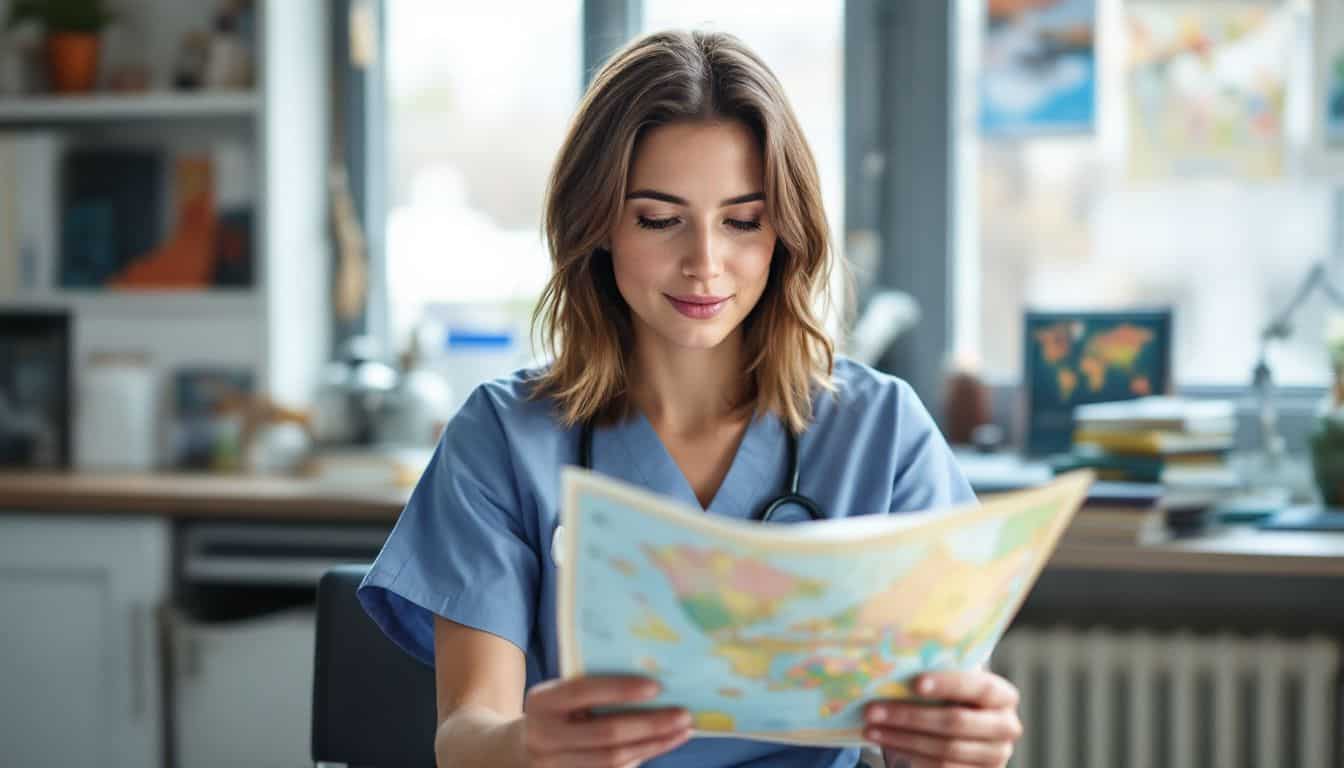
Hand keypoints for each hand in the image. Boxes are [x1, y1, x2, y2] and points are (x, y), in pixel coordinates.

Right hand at [521, 675, 691, 766]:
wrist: (518, 751)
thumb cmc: (554, 713)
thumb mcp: (559, 695)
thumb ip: (592, 690)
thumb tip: (651, 686)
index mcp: (542, 701)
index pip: (583, 691)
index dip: (620, 689)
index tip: (657, 686)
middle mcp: (543, 735)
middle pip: (605, 733)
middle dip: (649, 725)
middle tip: (684, 714)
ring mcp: (554, 765)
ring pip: (613, 760)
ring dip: (653, 746)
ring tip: (682, 731)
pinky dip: (641, 758)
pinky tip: (663, 745)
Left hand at [863, 670, 1021, 767]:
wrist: (970, 729)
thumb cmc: (955, 698)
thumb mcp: (953, 684)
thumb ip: (936, 677)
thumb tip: (892, 665)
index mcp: (1003, 695)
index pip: (979, 687)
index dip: (948, 685)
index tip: (915, 683)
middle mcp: (1006, 727)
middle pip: (955, 722)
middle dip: (910, 716)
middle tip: (872, 710)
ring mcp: (995, 756)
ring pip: (945, 749)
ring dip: (902, 739)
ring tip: (871, 729)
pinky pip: (942, 767)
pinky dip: (910, 755)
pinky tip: (888, 744)